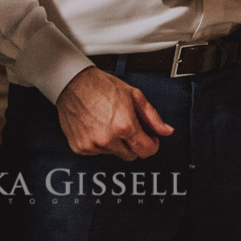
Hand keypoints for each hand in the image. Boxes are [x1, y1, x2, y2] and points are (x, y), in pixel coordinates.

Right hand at [56, 66, 173, 159]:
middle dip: (135, 144)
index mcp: (124, 126)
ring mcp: (92, 146)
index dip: (152, 144)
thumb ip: (152, 116)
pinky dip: (101, 144)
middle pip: (131, 155)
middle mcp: (107, 139)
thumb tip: (166, 130)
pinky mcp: (80, 148)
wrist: (74, 84)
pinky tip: (99, 127)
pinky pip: (97, 153)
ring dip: (117, 143)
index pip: (146, 150)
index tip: (151, 139)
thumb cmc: (102, 87)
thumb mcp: (134, 96)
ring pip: (114, 154)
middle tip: (131, 128)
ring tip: (111, 123)